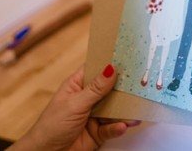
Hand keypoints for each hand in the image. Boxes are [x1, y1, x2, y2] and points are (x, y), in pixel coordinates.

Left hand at [11, 64, 138, 150]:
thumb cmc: (52, 125)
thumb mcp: (75, 104)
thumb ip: (95, 89)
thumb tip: (111, 68)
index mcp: (77, 86)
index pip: (95, 69)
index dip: (109, 63)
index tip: (127, 58)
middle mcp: (87, 99)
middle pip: (109, 89)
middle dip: (123, 88)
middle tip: (139, 84)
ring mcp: (93, 115)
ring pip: (113, 110)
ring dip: (124, 111)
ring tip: (135, 110)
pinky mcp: (97, 132)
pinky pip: (111, 127)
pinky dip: (118, 127)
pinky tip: (122, 126)